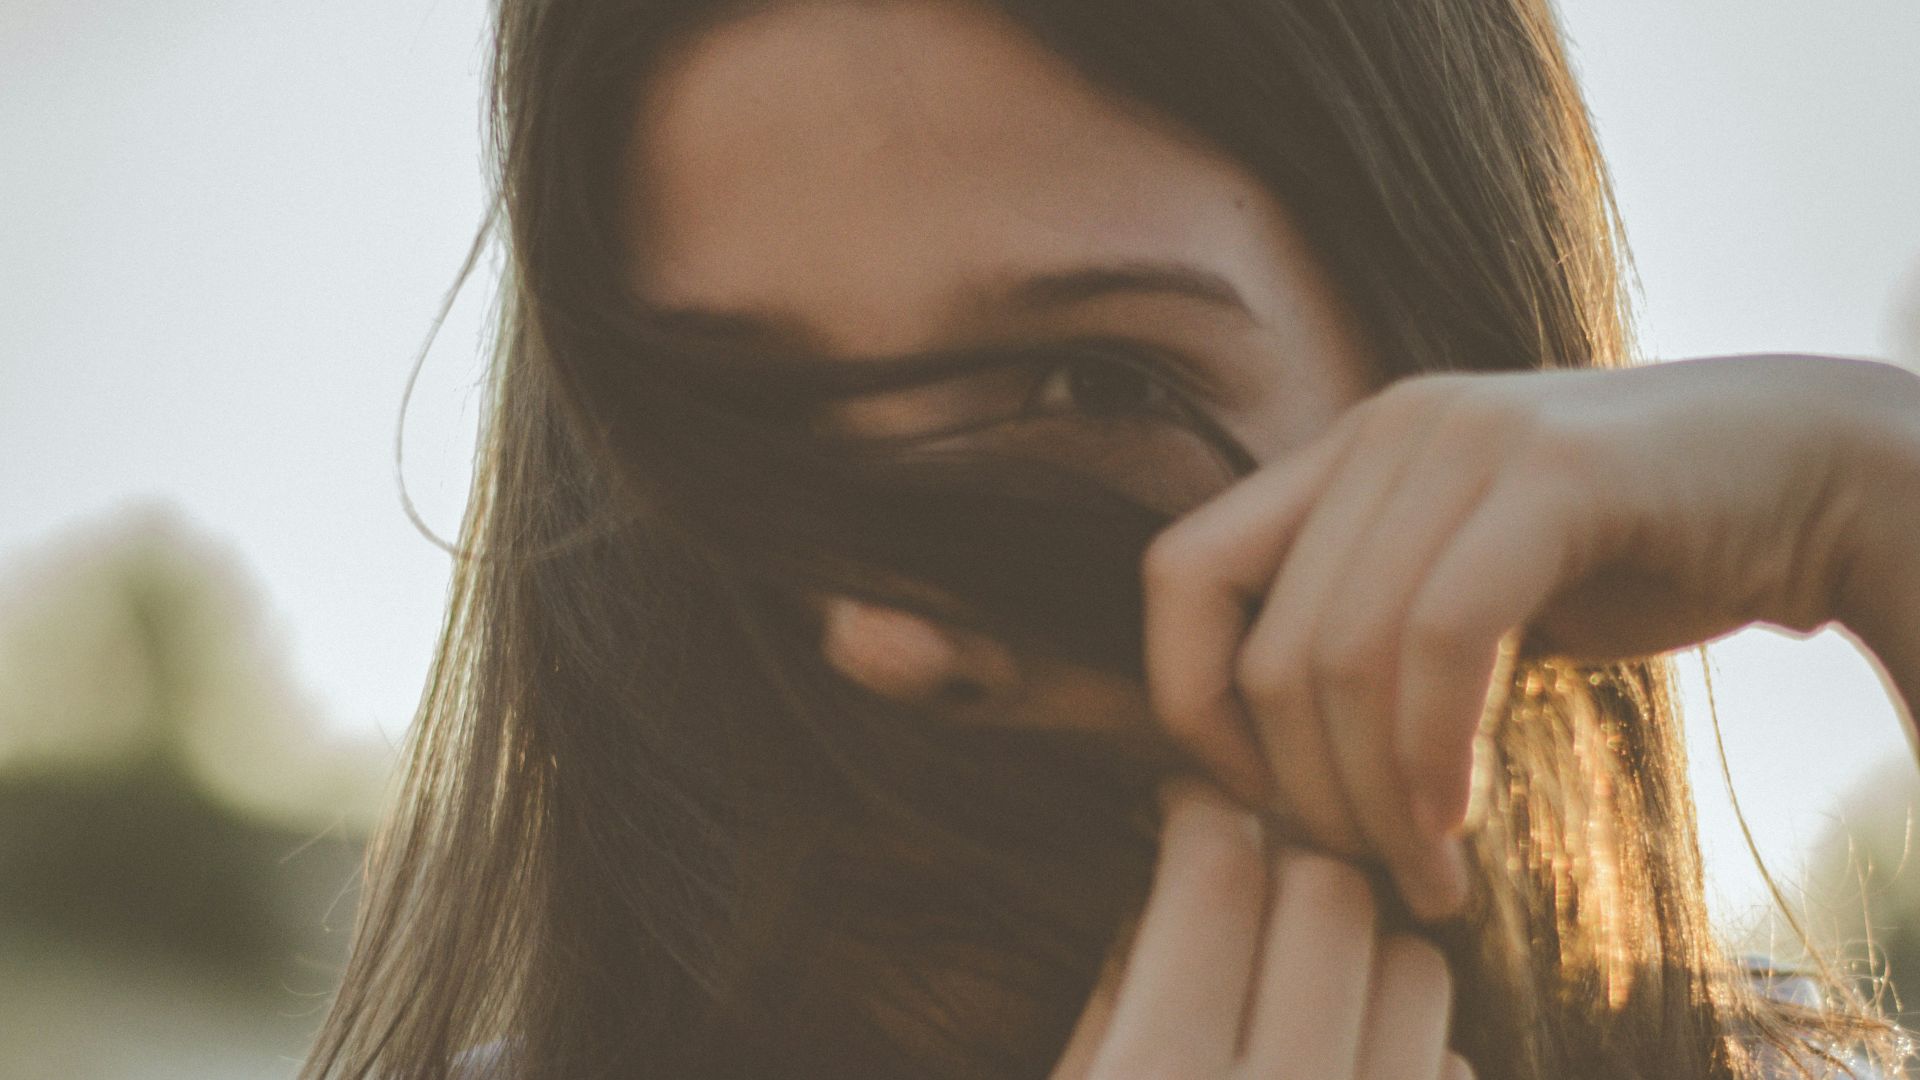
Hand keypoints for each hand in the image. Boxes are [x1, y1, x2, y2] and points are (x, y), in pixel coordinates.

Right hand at [1052, 779, 1473, 1079]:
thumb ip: (1120, 1001)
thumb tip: (1164, 886)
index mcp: (1160, 1077)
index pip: (1216, 878)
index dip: (1200, 812)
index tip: (1188, 801)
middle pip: (1329, 899)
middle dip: (1287, 867)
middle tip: (1250, 878)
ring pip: (1416, 971)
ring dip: (1363, 953)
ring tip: (1305, 977)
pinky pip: (1450, 1067)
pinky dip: (1403, 1050)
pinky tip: (1343, 1071)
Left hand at [1140, 354, 1919, 921]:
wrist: (1812, 482)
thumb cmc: (1632, 559)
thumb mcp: (1466, 588)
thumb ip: (1371, 631)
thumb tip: (1271, 760)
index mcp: (1342, 454)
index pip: (1178, 574)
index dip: (1190, 702)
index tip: (1261, 801)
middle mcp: (1384, 430)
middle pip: (1272, 651)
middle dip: (1310, 796)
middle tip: (1376, 878)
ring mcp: (1463, 435)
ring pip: (1347, 656)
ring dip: (1378, 801)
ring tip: (1432, 878)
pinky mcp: (1551, 470)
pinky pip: (1443, 636)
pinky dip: (1433, 750)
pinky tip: (1459, 818)